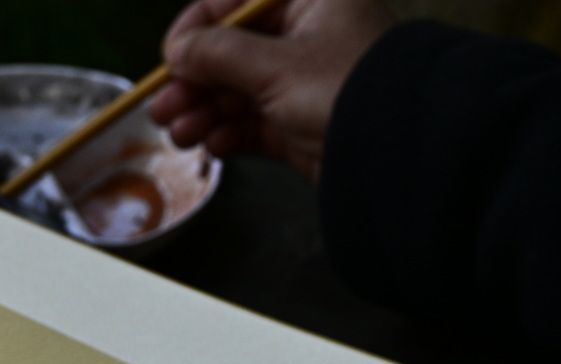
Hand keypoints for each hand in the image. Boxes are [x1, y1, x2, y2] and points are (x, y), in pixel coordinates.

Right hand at [148, 0, 393, 180]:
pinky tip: (211, 145)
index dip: (196, 29)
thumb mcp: (275, 65)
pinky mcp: (300, 123)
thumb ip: (218, 54)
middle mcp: (307, 35)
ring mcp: (303, 81)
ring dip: (203, 112)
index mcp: (310, 0)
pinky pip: (252, 123)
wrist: (399, 152)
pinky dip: (228, 133)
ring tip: (180, 134)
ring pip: (237, 90)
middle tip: (161, 110)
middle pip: (231, 51)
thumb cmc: (345, 89)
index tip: (169, 60)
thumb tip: (178, 50)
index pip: (236, 2)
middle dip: (194, 82)